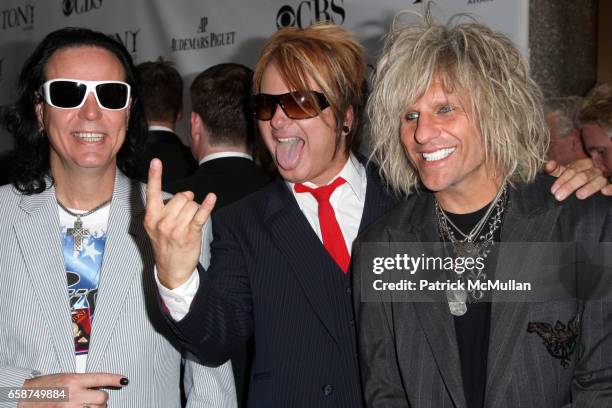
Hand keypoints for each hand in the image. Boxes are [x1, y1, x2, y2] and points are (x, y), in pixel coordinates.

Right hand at [18, 372, 126, 406]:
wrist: (25, 397)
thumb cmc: (46, 386)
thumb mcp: (66, 377)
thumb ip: (82, 381)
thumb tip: (100, 385)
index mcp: (73, 380)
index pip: (101, 378)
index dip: (115, 379)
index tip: (124, 380)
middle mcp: (73, 394)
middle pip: (102, 399)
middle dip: (101, 400)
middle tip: (95, 399)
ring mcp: (70, 407)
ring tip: (85, 405)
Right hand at [144, 158, 215, 288]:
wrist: (171, 270)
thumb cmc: (166, 245)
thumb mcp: (155, 228)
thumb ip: (165, 209)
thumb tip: (186, 194)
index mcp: (151, 218)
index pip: (152, 193)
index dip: (154, 176)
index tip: (156, 161)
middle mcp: (162, 222)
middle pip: (180, 197)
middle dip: (187, 202)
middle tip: (185, 216)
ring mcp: (176, 229)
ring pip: (192, 205)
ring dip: (195, 210)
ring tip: (190, 224)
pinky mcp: (190, 234)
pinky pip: (200, 215)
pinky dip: (207, 205)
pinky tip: (212, 198)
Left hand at [544, 158, 611, 199]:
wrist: (596, 180)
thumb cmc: (578, 177)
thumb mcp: (567, 172)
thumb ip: (556, 170)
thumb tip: (548, 164)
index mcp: (583, 164)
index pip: (572, 170)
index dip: (562, 180)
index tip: (553, 190)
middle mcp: (595, 169)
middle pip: (583, 176)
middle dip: (570, 185)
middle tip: (559, 196)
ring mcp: (604, 177)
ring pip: (598, 180)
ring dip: (589, 188)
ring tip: (579, 195)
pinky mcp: (611, 183)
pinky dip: (611, 188)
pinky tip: (604, 192)